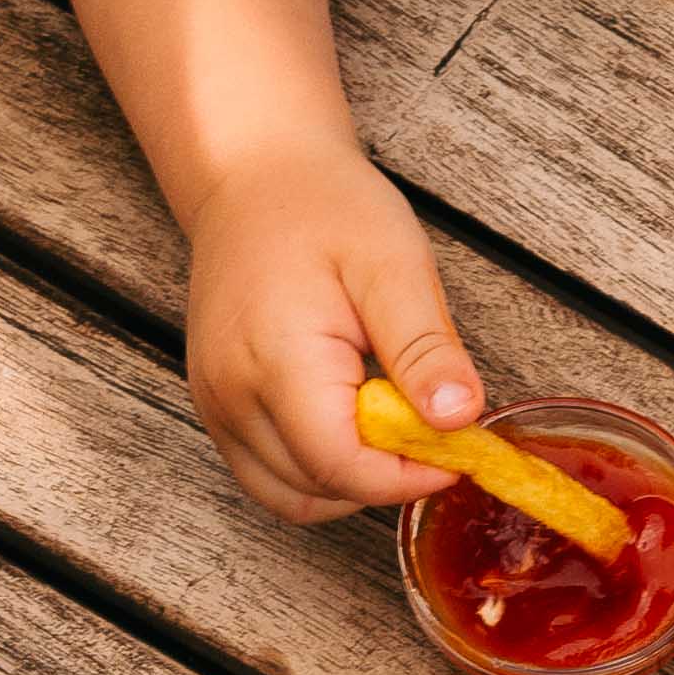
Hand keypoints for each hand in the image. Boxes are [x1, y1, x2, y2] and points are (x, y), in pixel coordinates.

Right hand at [175, 135, 483, 529]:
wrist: (253, 178)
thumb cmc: (322, 207)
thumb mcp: (392, 263)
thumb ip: (424, 347)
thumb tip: (458, 418)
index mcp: (276, 361)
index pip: (344, 466)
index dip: (408, 476)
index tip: (458, 451)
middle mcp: (231, 397)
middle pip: (318, 490)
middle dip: (385, 478)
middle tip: (432, 430)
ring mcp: (215, 407)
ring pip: (291, 497)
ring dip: (351, 483)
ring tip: (391, 425)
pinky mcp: (215, 409)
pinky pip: (269, 475)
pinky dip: (319, 472)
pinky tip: (355, 427)